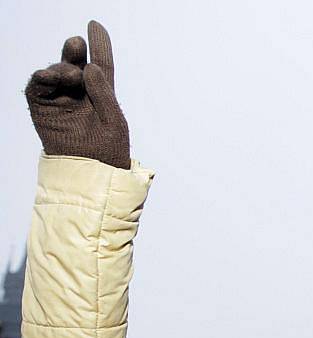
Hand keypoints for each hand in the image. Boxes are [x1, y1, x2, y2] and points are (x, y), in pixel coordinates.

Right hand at [25, 20, 129, 168]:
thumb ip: (103, 93)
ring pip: (56, 72)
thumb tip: (89, 66)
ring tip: (71, 76)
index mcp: (101, 96)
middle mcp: (80, 94)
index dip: (99, 45)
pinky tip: (49, 75)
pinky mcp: (43, 109)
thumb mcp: (113, 121)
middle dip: (75, 50)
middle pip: (76, 64)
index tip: (95, 25)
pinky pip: (38, 86)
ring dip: (61, 67)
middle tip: (77, 44)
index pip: (101, 65)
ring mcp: (60, 100)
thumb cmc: (108, 152)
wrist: (91, 176)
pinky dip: (42, 77)